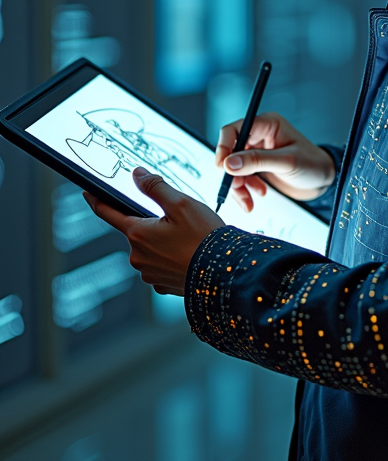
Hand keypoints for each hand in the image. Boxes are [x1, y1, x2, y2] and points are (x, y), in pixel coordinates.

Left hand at [83, 167, 221, 294]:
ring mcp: (149, 274)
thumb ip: (154, 187)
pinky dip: (171, 258)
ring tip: (189, 239)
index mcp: (138, 234)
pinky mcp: (163, 285)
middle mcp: (138, 256)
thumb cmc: (204, 238)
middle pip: (136, 231)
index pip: (108, 213)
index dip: (97, 201)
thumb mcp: (181, 203)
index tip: (88, 194)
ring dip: (162, 242)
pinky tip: (188, 255)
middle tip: (178, 220)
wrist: (226, 273)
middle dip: (151, 223)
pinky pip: (160, 266)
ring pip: (150, 249)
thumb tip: (136, 174)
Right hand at [216, 111, 335, 212]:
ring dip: (238, 185)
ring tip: (248, 201)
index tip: (222, 168)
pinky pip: (241, 177)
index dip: (223, 148)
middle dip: (231, 173)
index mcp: (266, 124)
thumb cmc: (313, 164)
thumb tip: (229, 164)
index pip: (234, 130)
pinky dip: (245, 189)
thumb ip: (258, 161)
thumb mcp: (286, 162)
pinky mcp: (258, 167)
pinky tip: (258, 195)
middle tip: (236, 189)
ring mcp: (257, 152)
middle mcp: (259, 135)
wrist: (323, 181)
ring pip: (234, 167)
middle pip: (230, 151)